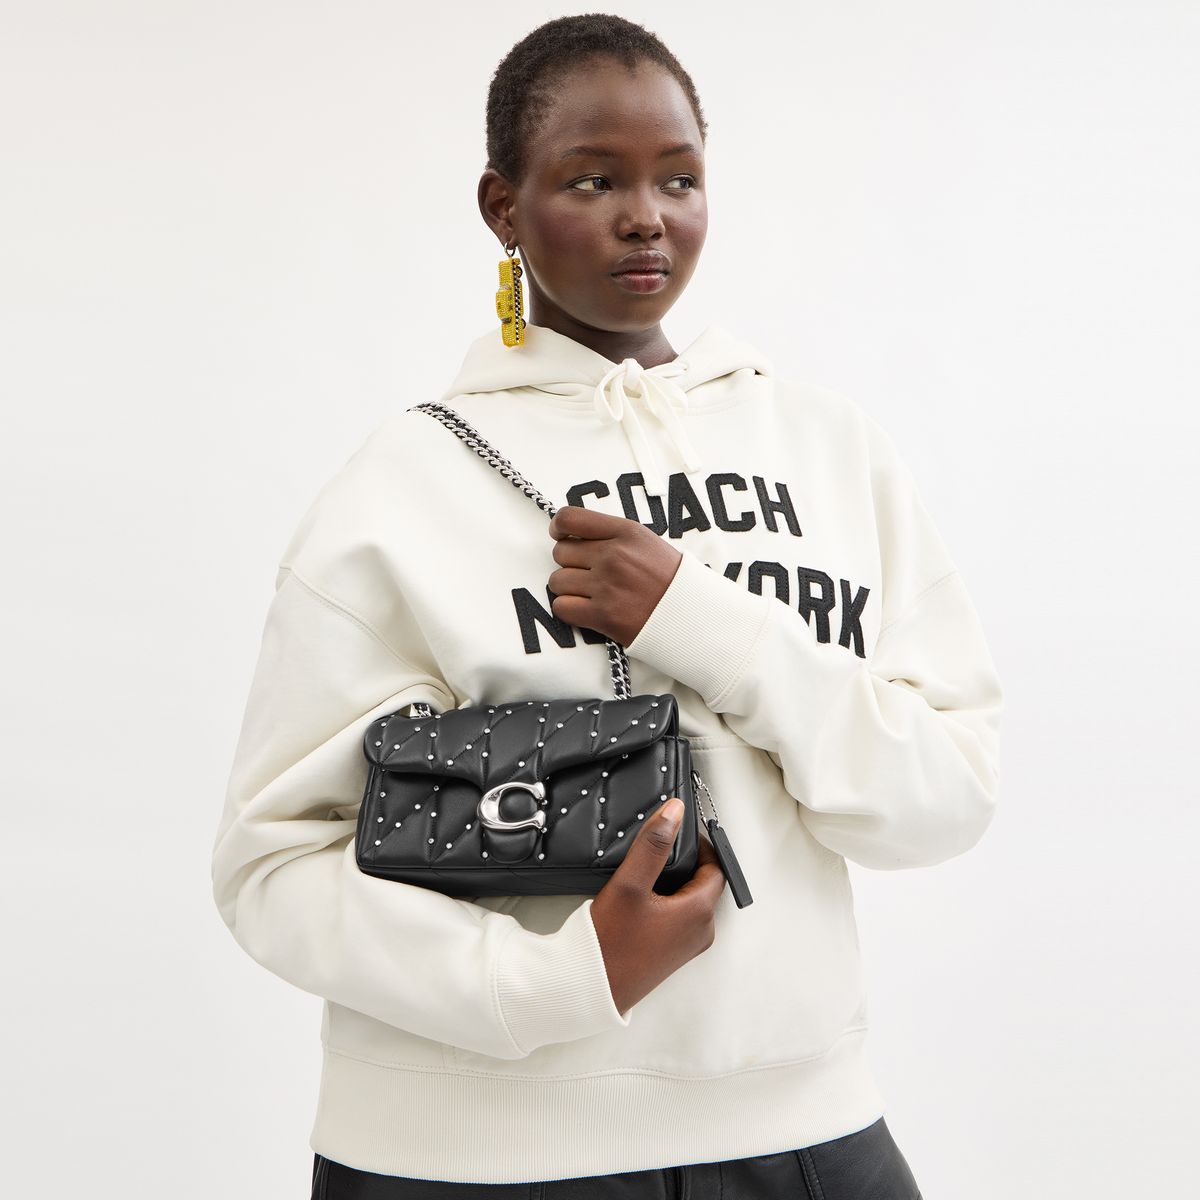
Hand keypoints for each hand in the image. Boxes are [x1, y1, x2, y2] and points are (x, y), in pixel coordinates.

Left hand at [547, 506, 681, 645]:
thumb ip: (611, 535)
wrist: (694, 616)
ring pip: (557, 581)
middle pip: (560, 552)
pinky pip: (562, 607)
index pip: (570, 519)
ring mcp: (607, 586)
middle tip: (588, 573)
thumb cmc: (671, 580)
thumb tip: (573, 535)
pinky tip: (586, 609)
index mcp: (626, 532)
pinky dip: (570, 609)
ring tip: (591, 593)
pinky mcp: (603, 615)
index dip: (558, 529)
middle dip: (569, 563)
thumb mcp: (647, 542)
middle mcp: (614, 555)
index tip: (562, 537)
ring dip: (569, 588)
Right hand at [590, 797, 726, 1014]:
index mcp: (700, 913)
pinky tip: (639, 899)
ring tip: (644, 872)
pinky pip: (679, 918)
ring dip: (673, 882)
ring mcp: (687, 946)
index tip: (678, 831)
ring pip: (690, 900)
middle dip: (684, 862)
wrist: (591, 989)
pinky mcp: (672, 954)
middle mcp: (701, 932)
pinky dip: (665, 902)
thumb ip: (653, 844)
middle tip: (657, 848)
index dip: (701, 845)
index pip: (716, 867)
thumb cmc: (610, 944)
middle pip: (704, 883)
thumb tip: (674, 812)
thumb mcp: (629, 884)